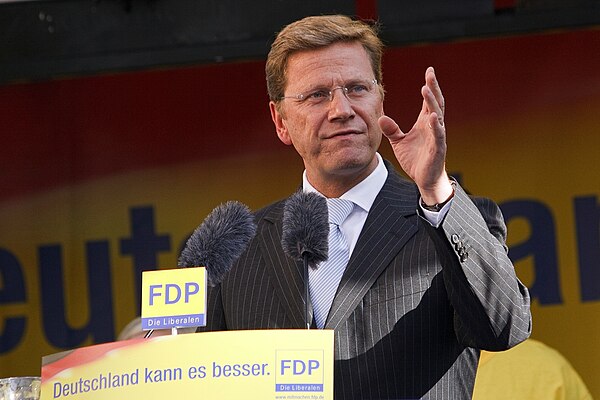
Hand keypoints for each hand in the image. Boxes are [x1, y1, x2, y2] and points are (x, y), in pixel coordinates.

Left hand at [379, 66, 452, 204]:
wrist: (424, 179)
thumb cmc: (415, 158)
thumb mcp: (398, 142)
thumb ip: (391, 129)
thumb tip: (380, 117)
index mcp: (426, 122)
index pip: (429, 100)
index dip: (430, 85)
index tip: (429, 70)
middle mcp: (434, 126)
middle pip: (436, 102)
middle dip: (434, 87)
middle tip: (430, 73)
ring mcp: (438, 136)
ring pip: (438, 115)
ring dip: (432, 102)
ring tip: (426, 89)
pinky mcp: (438, 149)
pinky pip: (439, 135)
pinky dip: (436, 125)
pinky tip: (433, 116)